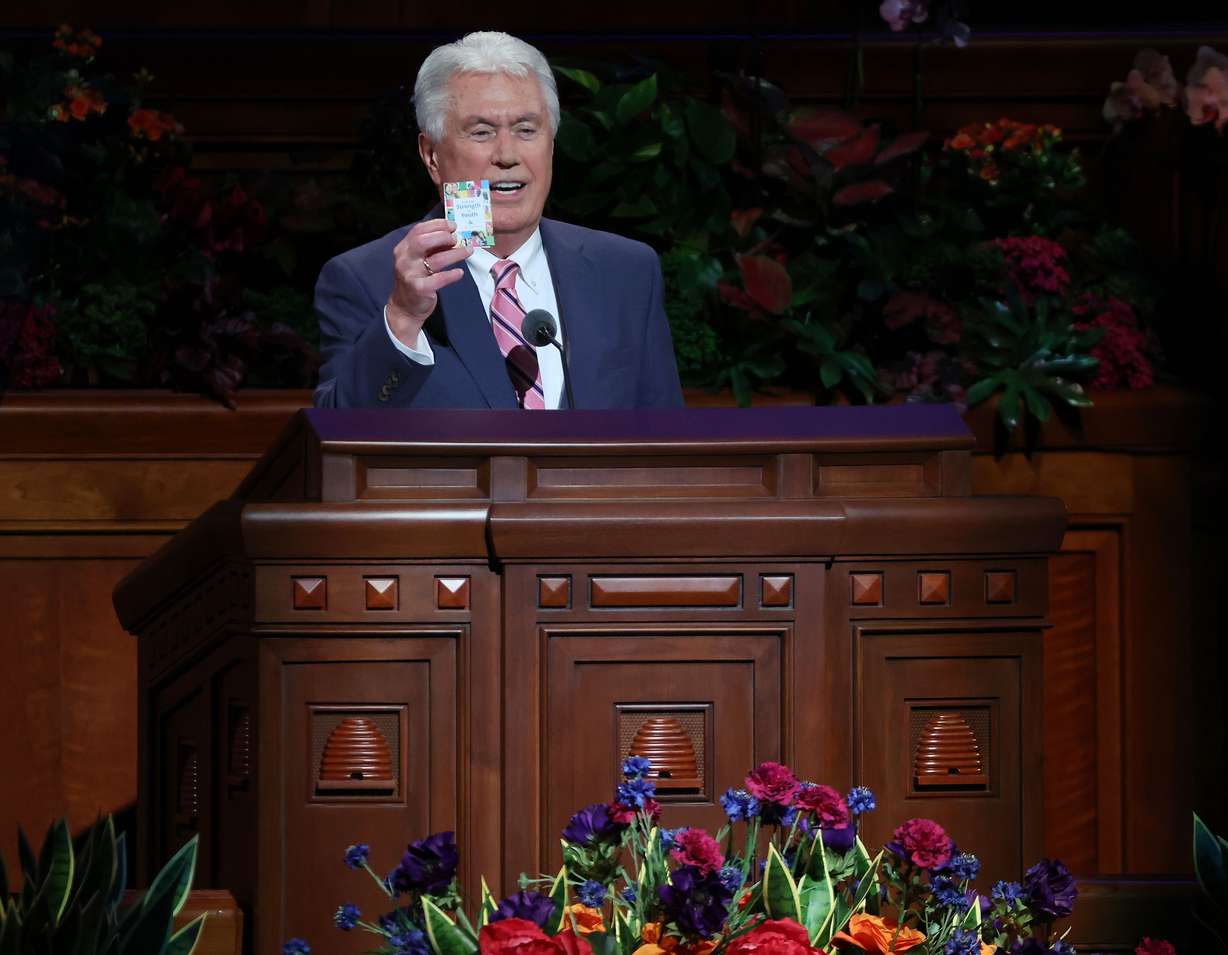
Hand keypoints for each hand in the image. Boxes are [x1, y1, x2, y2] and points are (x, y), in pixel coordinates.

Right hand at [386, 219, 471, 346]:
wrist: (405, 308)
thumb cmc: (415, 280)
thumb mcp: (417, 260)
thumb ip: (430, 248)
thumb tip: (452, 235)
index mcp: (404, 248)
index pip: (418, 230)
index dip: (437, 225)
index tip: (453, 225)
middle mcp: (405, 259)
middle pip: (423, 241)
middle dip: (443, 236)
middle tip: (458, 238)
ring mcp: (411, 274)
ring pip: (436, 259)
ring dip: (455, 253)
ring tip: (468, 251)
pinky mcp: (419, 289)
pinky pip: (439, 279)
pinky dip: (451, 275)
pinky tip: (460, 272)